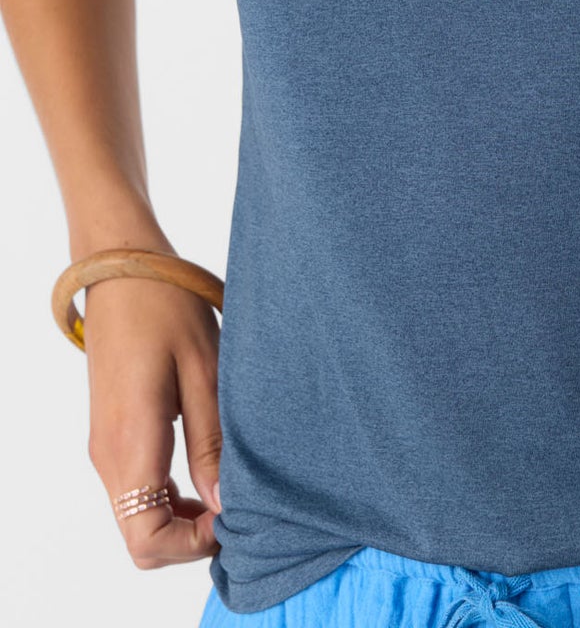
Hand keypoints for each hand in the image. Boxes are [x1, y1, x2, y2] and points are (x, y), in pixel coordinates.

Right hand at [83, 273, 223, 571]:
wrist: (123, 267)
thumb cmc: (168, 307)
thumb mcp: (206, 370)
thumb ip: (212, 443)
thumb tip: (223, 507)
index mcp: (131, 443)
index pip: (146, 539)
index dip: (192, 543)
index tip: (235, 513)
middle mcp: (109, 456)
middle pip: (142, 538)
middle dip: (192, 537)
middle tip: (240, 503)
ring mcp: (106, 447)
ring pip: (138, 517)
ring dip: (183, 517)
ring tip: (231, 484)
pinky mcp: (112, 434)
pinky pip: (137, 490)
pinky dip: (170, 496)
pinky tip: (208, 468)